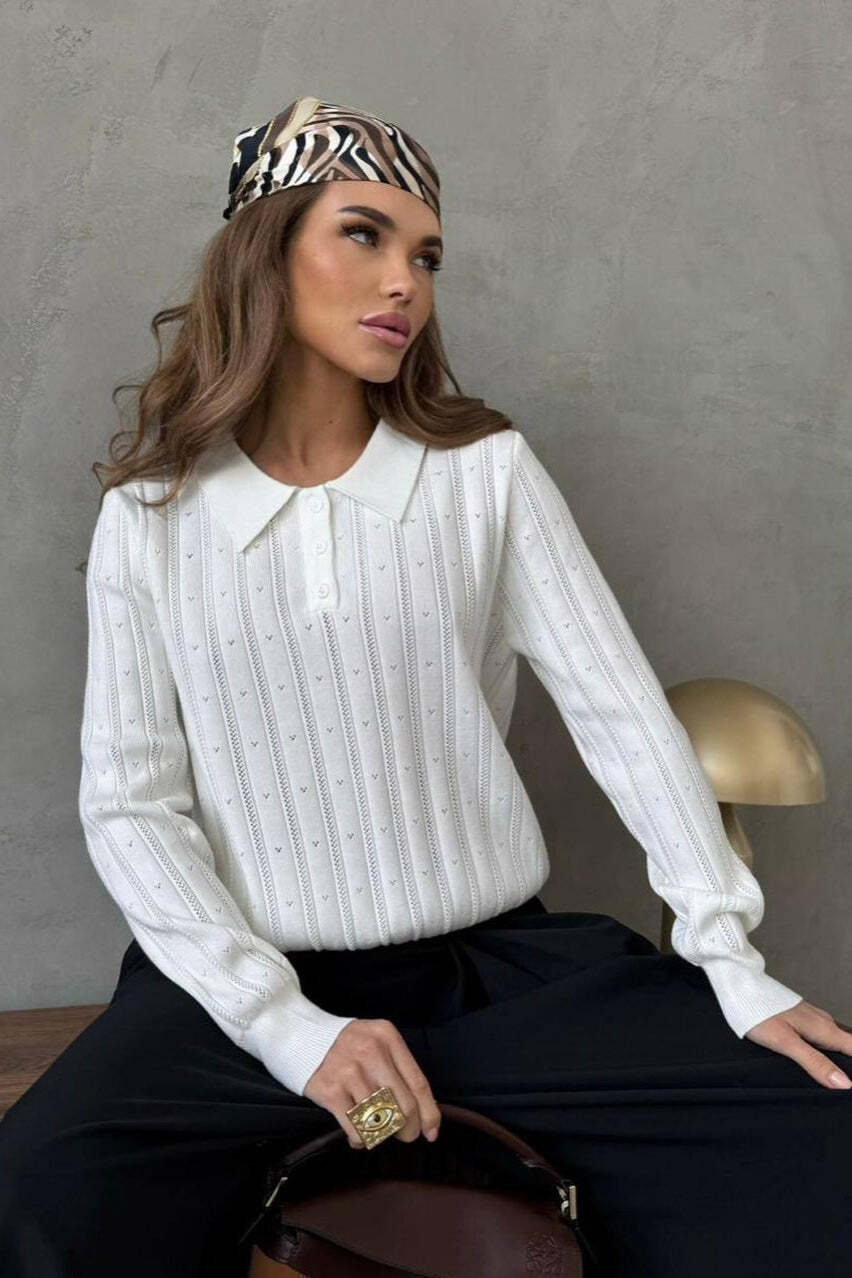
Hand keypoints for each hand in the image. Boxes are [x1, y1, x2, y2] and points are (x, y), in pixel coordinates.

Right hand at [303, 1018, 441, 1148]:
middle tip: (405, 1136)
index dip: (429, 1113)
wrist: (301, 1036)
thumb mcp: (376, 1042)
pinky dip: (361, 1139)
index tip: (431, 1132)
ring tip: (377, 1131)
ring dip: (383, 1134)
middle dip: (409, 1129)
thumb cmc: (346, 1045)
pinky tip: (358, 1135)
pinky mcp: (330, 1091)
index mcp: (388, 1037)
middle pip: (404, 1105)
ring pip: (381, 1120)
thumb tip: (423, 1113)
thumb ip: (398, 1068)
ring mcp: (350, 1072)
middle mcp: (371, 1052)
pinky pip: (357, 1128)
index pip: (418, 1083)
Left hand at [745, 1001, 851, 1089]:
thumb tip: (844, 1083)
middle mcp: (823, 1022)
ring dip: (838, 1057)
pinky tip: (814, 1060)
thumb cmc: (758, 1013)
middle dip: (849, 1064)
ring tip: (832, 1077)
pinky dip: (824, 1050)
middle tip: (844, 1086)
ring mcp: (812, 1019)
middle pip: (848, 1046)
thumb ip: (814, 1062)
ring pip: (834, 1041)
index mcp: (824, 1028)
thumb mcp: (786, 1042)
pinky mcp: (801, 1018)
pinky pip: (821, 1036)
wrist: (739, 986)